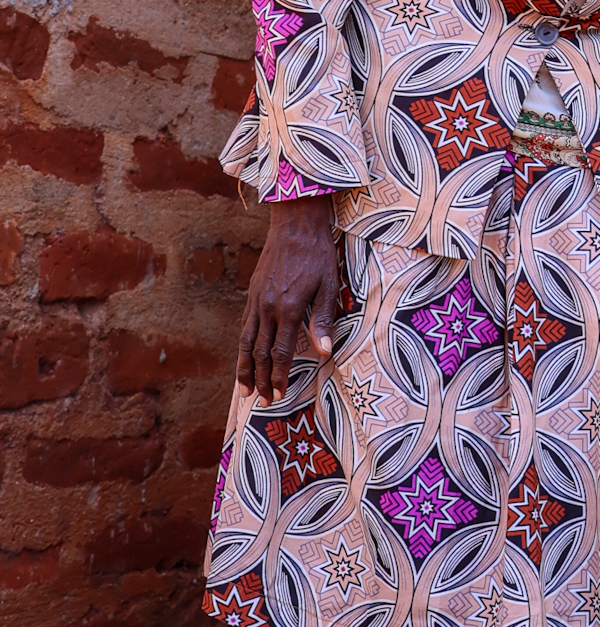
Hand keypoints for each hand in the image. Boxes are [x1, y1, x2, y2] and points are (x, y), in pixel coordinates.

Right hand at [236, 197, 340, 400]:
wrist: (295, 225)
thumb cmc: (319, 255)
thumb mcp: (329, 286)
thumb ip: (324, 319)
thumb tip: (325, 351)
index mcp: (288, 308)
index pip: (279, 352)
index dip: (278, 376)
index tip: (278, 395)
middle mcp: (267, 308)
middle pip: (258, 352)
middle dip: (260, 379)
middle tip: (261, 401)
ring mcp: (257, 300)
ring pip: (245, 341)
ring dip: (244, 367)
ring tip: (243, 389)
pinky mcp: (253, 293)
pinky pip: (244, 326)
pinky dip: (242, 346)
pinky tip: (244, 356)